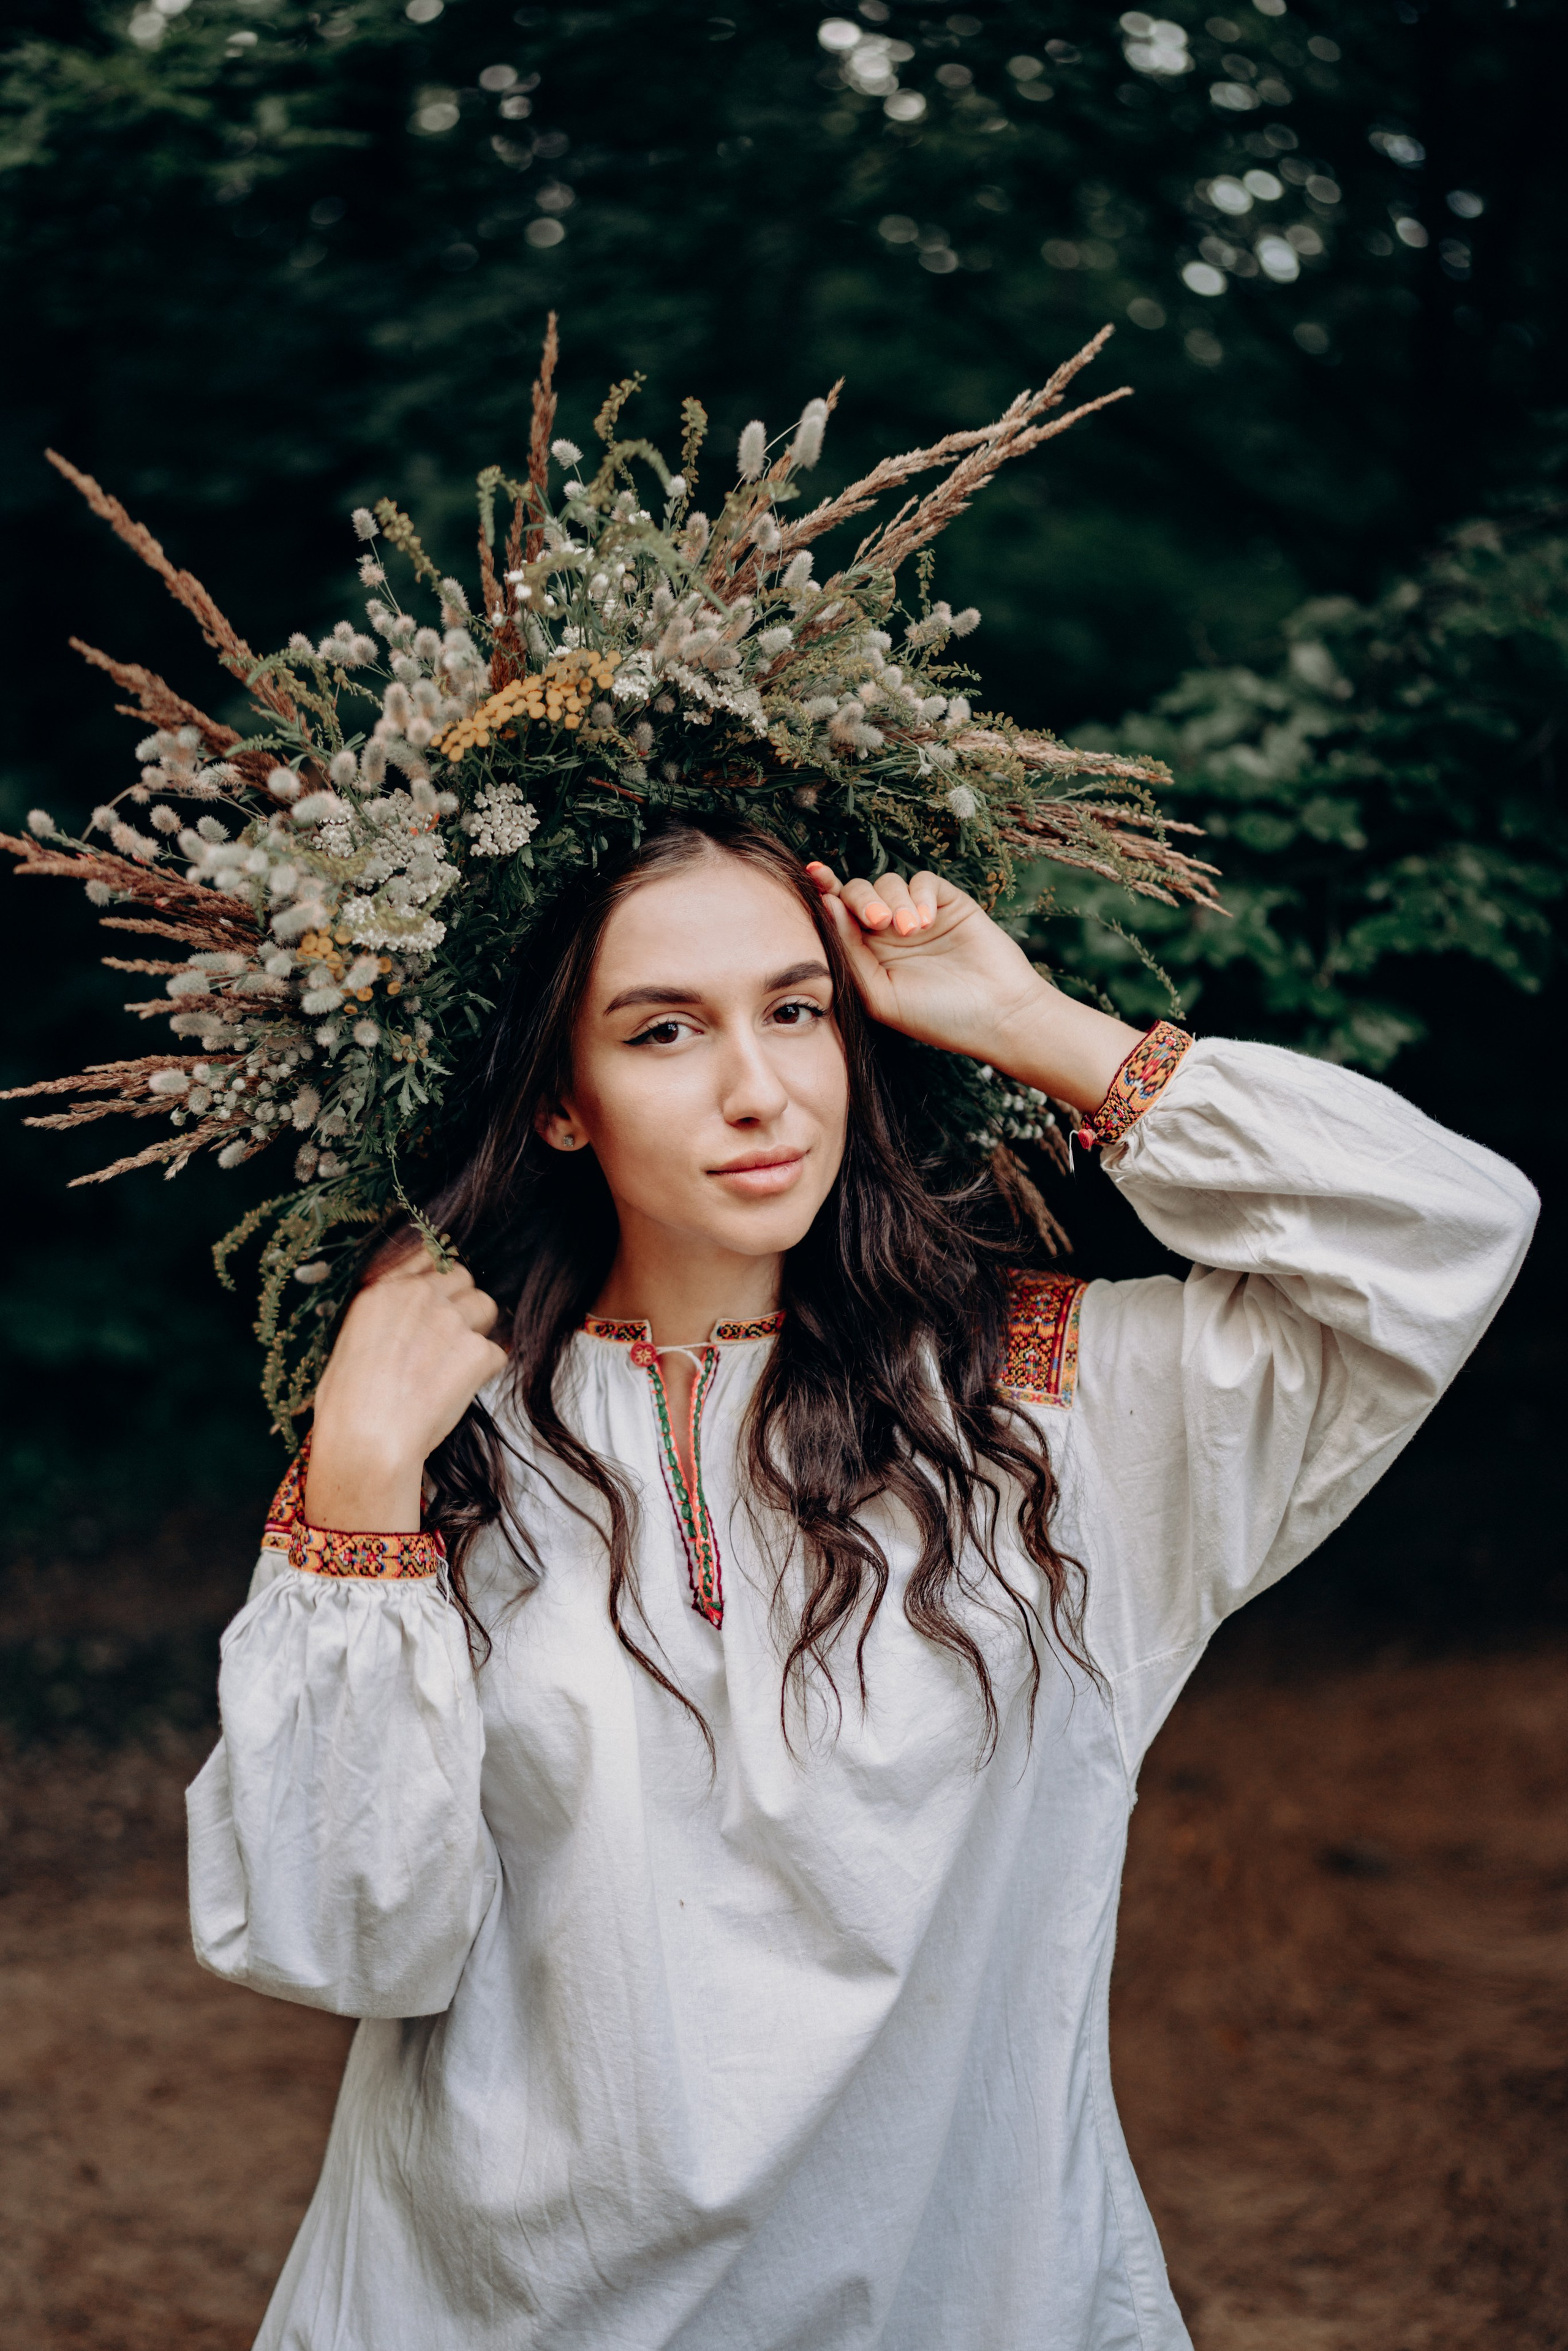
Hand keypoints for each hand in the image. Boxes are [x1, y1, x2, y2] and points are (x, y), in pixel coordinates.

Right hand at [305, 1248, 507, 1532]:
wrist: (367, 1441)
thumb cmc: (346, 1408)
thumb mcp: (346, 1347)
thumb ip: (380, 1321)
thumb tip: (398, 1325)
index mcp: (382, 1292)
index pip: (427, 1257)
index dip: (438, 1278)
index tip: (440, 1295)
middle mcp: (419, 1296)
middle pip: (463, 1277)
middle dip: (461, 1302)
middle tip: (451, 1337)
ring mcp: (450, 1321)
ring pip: (486, 1307)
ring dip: (478, 1330)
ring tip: (457, 1364)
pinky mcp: (475, 1351)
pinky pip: (496, 1352)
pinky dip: (484, 1371)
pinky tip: (460, 1391)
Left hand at [805, 862, 1143, 1111]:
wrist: (998, 1015)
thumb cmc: (937, 1017)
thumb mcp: (880, 994)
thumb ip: (849, 952)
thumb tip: (826, 906)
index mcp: (866, 955)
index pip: (837, 916)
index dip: (823, 892)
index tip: (812, 876)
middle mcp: (888, 933)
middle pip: (859, 893)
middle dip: (862, 900)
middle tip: (878, 922)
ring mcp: (918, 916)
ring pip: (888, 882)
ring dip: (894, 901)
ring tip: (910, 931)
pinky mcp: (948, 904)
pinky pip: (922, 880)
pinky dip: (918, 894)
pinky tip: (925, 921)